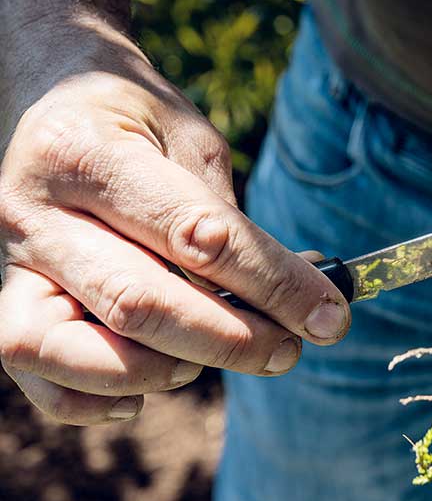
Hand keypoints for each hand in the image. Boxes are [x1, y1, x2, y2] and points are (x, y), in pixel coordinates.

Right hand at [0, 18, 349, 424]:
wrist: (48, 99)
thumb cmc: (133, 119)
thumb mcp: (189, 138)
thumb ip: (225, 219)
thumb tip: (297, 299)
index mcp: (85, 154)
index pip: (193, 235)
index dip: (271, 283)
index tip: (330, 315)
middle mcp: (33, 212)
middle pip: (136, 302)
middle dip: (230, 340)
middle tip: (289, 349)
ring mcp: (10, 265)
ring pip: (68, 350)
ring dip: (160, 371)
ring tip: (210, 359)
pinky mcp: (5, 305)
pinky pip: (37, 381)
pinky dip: (94, 401)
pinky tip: (146, 392)